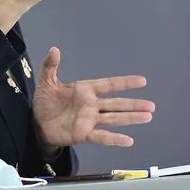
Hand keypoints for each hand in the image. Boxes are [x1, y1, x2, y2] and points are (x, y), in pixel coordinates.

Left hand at [32, 47, 154, 147]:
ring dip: (130, 118)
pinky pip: (102, 136)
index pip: (109, 85)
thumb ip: (51, 66)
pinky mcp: (84, 134)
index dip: (125, 83)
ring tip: (148, 116)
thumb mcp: (46, 81)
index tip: (142, 81)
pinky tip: (129, 140)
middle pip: (116, 104)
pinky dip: (114, 139)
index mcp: (85, 90)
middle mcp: (92, 105)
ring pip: (114, 118)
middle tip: (152, 106)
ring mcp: (89, 120)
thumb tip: (54, 48)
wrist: (36, 122)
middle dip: (133, 104)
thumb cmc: (45, 101)